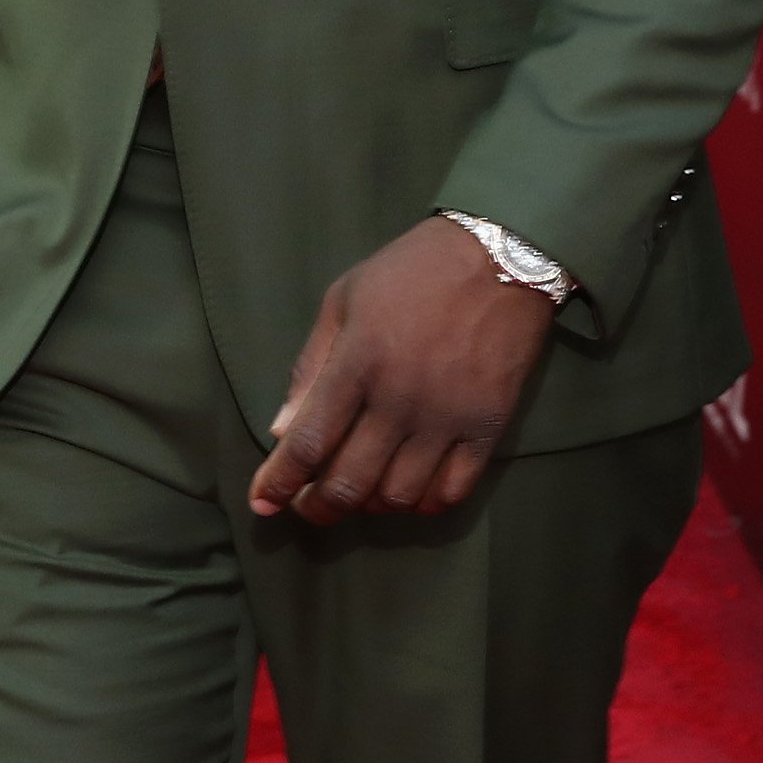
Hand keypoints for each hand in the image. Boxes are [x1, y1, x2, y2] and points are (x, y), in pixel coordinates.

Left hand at [247, 217, 556, 523]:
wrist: (500, 254)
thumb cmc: (411, 271)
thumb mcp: (343, 299)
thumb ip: (311, 365)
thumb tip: (281, 430)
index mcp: (358, 362)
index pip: (308, 443)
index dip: (279, 482)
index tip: (262, 503)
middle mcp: (399, 399)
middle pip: (349, 482)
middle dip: (318, 507)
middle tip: (308, 507)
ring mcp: (447, 417)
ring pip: (398, 496)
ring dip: (369, 508)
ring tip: (358, 495)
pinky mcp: (488, 427)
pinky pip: (452, 491)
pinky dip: (423, 504)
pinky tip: (409, 493)